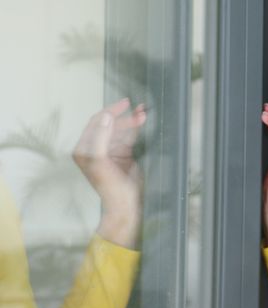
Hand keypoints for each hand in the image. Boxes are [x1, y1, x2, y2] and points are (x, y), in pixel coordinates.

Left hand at [72, 98, 146, 247]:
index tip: (124, 104)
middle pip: (109, 124)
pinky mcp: (122, 154)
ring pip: (120, 129)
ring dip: (131, 120)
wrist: (125, 204)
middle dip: (122, 115)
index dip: (109, 112)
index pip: (95, 123)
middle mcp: (95, 148)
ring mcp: (109, 150)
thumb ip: (101, 137)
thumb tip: (106, 117)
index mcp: (84, 149)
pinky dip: (135, 128)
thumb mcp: (101, 160)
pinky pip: (128, 136)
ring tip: (143, 113)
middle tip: (136, 107)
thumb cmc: (110, 187)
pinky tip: (142, 120)